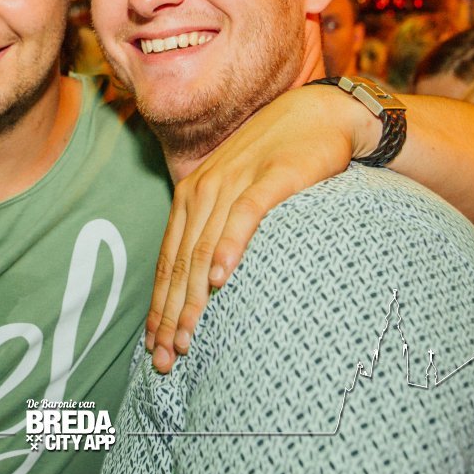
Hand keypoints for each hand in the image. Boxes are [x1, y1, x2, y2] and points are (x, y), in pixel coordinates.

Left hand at [147, 84, 374, 372]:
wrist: (318, 116)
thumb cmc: (276, 161)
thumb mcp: (238, 194)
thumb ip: (217, 227)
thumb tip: (204, 277)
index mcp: (190, 196)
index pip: (168, 260)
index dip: (159, 306)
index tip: (154, 346)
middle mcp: (203, 190)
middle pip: (179, 262)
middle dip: (170, 314)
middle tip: (165, 358)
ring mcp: (235, 182)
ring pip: (203, 248)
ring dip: (193, 297)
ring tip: (187, 336)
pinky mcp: (270, 178)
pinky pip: (244, 217)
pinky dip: (230, 248)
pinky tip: (222, 279)